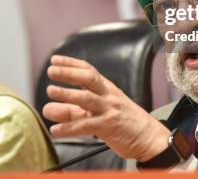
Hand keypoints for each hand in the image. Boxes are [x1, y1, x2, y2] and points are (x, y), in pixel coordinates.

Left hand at [43, 55, 169, 161]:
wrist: (148, 138)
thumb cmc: (123, 123)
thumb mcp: (98, 112)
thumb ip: (73, 111)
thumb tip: (48, 108)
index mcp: (107, 89)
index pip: (88, 70)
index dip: (71, 63)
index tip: (55, 59)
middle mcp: (108, 96)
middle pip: (88, 78)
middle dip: (69, 73)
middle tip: (51, 71)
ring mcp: (109, 110)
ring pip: (87, 98)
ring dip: (68, 94)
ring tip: (50, 92)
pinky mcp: (109, 127)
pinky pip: (86, 126)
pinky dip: (69, 128)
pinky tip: (55, 130)